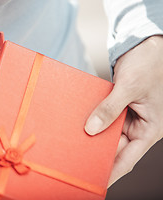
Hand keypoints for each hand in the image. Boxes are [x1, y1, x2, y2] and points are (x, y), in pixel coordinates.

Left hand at [84, 35, 162, 186]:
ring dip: (94, 136)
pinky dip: (94, 120)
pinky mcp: (118, 105)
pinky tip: (78, 125)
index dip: (113, 170)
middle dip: (98, 152)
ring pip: (108, 133)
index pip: (130, 157)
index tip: (97, 181)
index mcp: (151, 128)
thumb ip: (109, 109)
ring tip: (74, 144)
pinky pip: (105, 118)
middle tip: (77, 160)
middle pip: (116, 147)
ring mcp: (128, 116)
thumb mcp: (129, 87)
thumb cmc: (149, 63)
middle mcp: (140, 125)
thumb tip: (91, 129)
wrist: (146, 44)